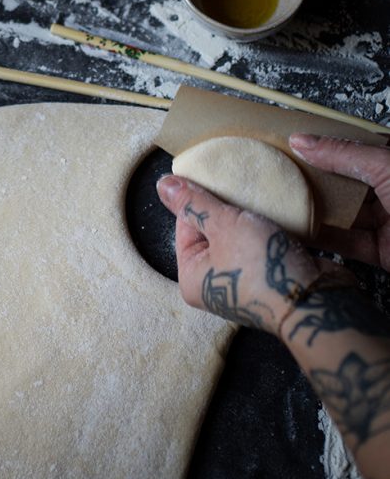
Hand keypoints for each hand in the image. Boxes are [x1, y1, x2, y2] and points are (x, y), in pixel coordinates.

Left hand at [156, 174, 324, 337]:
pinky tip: (276, 211)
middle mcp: (213, 283)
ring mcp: (242, 282)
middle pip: (212, 230)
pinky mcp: (269, 278)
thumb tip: (162, 184)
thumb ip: (194, 203)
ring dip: (249, 217)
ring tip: (259, 196)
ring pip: (239, 237)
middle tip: (240, 184)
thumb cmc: (261, 266)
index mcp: (190, 277)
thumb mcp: (223, 224)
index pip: (184, 225)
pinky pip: (261, 246)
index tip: (216, 177)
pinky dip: (267, 230)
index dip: (200, 199)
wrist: (317, 301)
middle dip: (227, 207)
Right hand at [290, 134, 389, 270]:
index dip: (326, 143)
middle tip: (281, 169)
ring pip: (345, 212)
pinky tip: (300, 229)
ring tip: (282, 198)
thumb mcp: (387, 167)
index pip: (356, 147)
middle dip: (316, 176)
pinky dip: (324, 238)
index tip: (295, 140)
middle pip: (348, 180)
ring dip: (315, 207)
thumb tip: (303, 140)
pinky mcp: (386, 253)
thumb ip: (343, 154)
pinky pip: (348, 242)